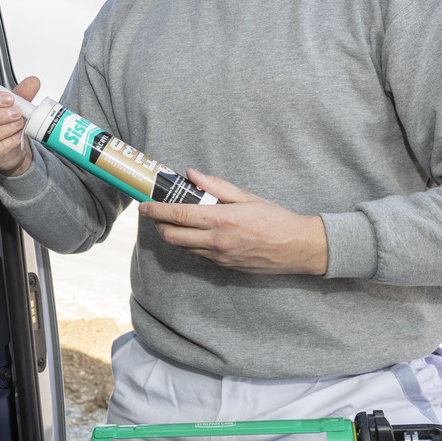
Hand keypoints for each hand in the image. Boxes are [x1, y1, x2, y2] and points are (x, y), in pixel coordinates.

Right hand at [0, 76, 40, 176]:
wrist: (14, 143)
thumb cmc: (7, 121)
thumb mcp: (14, 104)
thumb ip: (22, 93)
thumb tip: (33, 82)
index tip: (8, 98)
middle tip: (16, 112)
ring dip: (2, 131)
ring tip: (18, 124)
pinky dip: (6, 145)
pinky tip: (16, 137)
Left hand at [141, 170, 328, 274]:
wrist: (297, 248)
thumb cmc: (275, 219)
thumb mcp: (247, 197)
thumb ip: (216, 185)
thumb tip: (192, 174)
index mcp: (222, 220)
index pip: (178, 215)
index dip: (156, 210)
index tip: (144, 205)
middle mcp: (216, 241)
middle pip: (172, 236)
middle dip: (157, 224)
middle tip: (154, 213)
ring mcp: (218, 257)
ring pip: (182, 247)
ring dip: (172, 234)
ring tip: (173, 220)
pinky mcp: (223, 267)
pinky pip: (198, 254)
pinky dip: (189, 242)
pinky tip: (194, 232)